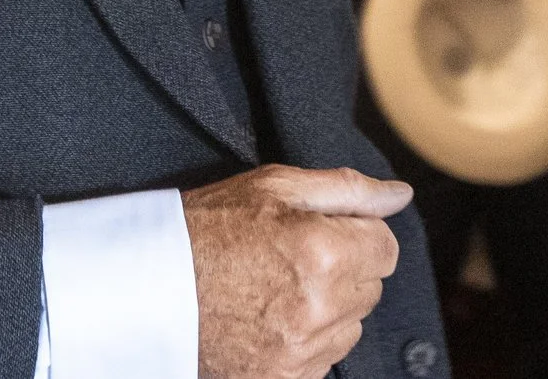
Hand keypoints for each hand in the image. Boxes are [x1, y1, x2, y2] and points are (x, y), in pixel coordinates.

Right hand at [184, 165, 412, 378]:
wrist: (148, 285)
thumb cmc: (207, 227)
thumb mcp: (273, 186)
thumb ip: (347, 189)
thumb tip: (400, 195)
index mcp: (324, 252)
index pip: (386, 247)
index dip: (357, 233)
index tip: (322, 230)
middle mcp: (321, 307)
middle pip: (371, 288)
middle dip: (345, 269)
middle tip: (292, 255)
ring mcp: (302, 351)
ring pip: (351, 327)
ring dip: (330, 308)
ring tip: (277, 287)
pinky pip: (324, 360)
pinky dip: (307, 341)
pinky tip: (269, 317)